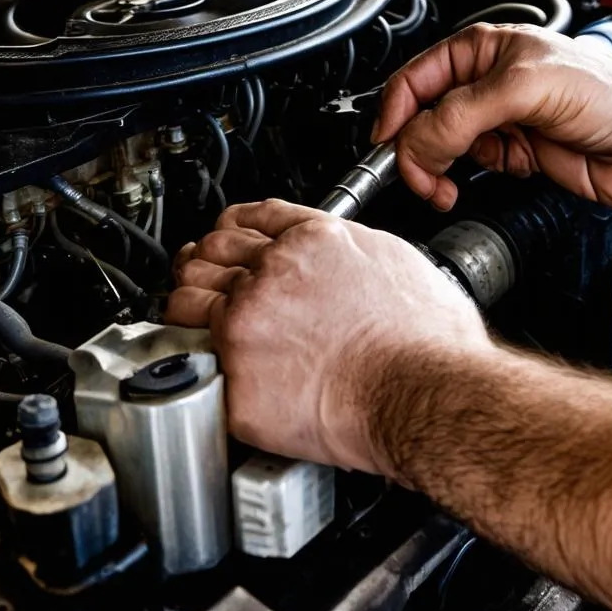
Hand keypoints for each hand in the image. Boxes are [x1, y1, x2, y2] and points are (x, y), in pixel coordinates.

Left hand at [166, 200, 489, 472]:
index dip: (235, 227)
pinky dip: (196, 362)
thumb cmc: (427, 340)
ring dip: (185, 304)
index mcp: (314, 240)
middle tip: (201, 275)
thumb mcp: (398, 262)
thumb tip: (343, 265)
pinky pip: (197, 364)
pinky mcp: (234, 380)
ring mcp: (247, 324)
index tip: (229, 237)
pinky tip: (199, 362)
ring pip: (186, 302)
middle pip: (210, 252)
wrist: (425, 393)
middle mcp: (272, 273)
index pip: (252, 217)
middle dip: (203, 262)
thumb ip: (354, 253)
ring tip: (189, 315)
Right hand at [373, 23, 611, 211]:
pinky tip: (515, 166)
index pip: (415, 80)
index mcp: (484, 51)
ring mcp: (505, 120)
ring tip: (463, 176)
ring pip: (447, 148)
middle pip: (425, 119)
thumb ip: (462, 115)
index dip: (395, 114)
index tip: (388, 147)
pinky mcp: (520, 154)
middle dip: (420, 149)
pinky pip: (477, 169)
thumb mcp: (525, 88)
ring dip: (449, 167)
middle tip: (425, 175)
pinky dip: (484, 175)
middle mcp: (489, 84)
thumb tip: (417, 144)